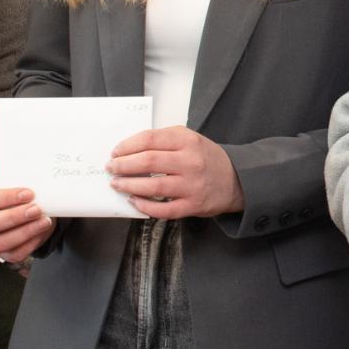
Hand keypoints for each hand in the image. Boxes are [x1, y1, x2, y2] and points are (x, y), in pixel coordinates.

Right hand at [0, 182, 54, 267]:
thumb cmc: (23, 194)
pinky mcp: (5, 254)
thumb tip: (39, 174)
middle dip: (14, 217)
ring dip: (25, 232)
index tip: (29, 193)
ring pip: (0, 243)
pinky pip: (14, 254)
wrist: (31, 210)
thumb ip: (24, 178)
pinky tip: (42, 232)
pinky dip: (30, 244)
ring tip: (44, 221)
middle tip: (36, 209)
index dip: (5, 198)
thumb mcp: (20, 183)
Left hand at [109, 127, 242, 218]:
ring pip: (153, 186)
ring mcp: (192, 185)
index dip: (127, 146)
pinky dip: (144, 206)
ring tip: (117, 184)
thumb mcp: (190, 139)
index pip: (149, 139)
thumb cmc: (206, 158)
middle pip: (148, 161)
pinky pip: (163, 209)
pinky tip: (134, 201)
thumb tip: (129, 150)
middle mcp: (191, 161)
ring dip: (129, 185)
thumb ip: (164, 140)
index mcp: (188, 140)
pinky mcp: (193, 205)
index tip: (115, 152)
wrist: (236, 179)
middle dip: (123, 165)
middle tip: (111, 168)